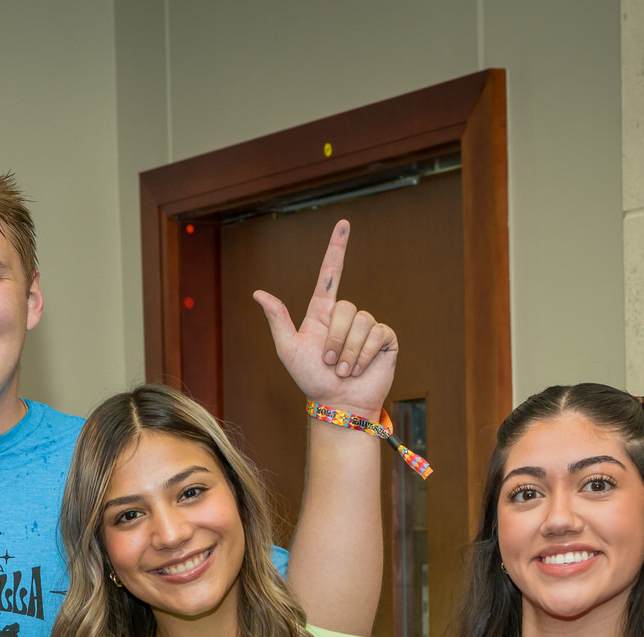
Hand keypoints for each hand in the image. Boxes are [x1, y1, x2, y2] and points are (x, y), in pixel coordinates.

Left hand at [254, 218, 397, 417]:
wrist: (337, 405)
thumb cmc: (311, 380)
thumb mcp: (289, 350)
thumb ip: (278, 320)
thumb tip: (258, 293)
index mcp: (322, 314)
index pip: (330, 274)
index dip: (337, 248)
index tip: (343, 224)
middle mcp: (346, 317)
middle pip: (346, 308)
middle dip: (336, 340)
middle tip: (330, 364)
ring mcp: (366, 327)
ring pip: (361, 322)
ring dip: (349, 352)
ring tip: (344, 371)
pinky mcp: (384, 340)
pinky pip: (377, 334)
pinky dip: (365, 355)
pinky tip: (360, 369)